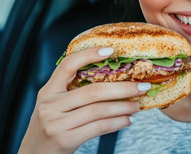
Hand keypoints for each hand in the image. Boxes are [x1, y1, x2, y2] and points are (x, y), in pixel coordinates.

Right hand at [19, 47, 150, 153]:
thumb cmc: (52, 127)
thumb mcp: (55, 106)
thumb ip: (73, 93)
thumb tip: (115, 81)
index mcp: (47, 91)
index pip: (67, 66)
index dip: (88, 55)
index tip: (110, 50)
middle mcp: (50, 105)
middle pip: (93, 91)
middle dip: (123, 88)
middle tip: (142, 86)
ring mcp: (56, 123)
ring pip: (99, 110)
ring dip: (124, 107)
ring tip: (137, 105)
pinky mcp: (65, 139)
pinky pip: (99, 127)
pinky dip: (117, 123)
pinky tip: (127, 120)